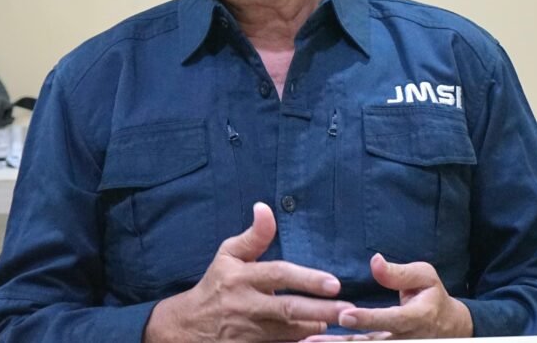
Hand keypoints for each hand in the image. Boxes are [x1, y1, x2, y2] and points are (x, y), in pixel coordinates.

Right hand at [144, 202, 352, 342]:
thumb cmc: (215, 286)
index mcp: (241, 278)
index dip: (306, 278)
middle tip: (349, 310)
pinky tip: (319, 342)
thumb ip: (254, 236)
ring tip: (341, 324)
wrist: (187, 328)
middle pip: (289, 309)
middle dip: (321, 311)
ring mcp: (248, 333)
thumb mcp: (228, 255)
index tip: (333, 283)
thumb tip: (265, 207)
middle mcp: (246, 305)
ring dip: (316, 330)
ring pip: (290, 333)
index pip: (278, 275)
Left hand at [302, 254, 471, 340]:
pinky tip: (316, 342)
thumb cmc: (432, 296)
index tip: (345, 315)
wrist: (449, 327)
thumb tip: (375, 261)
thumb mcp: (425, 277)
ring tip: (308, 342)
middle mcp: (405, 339)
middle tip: (314, 339)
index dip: (368, 319)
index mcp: (416, 318)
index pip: (390, 320)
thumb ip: (399, 273)